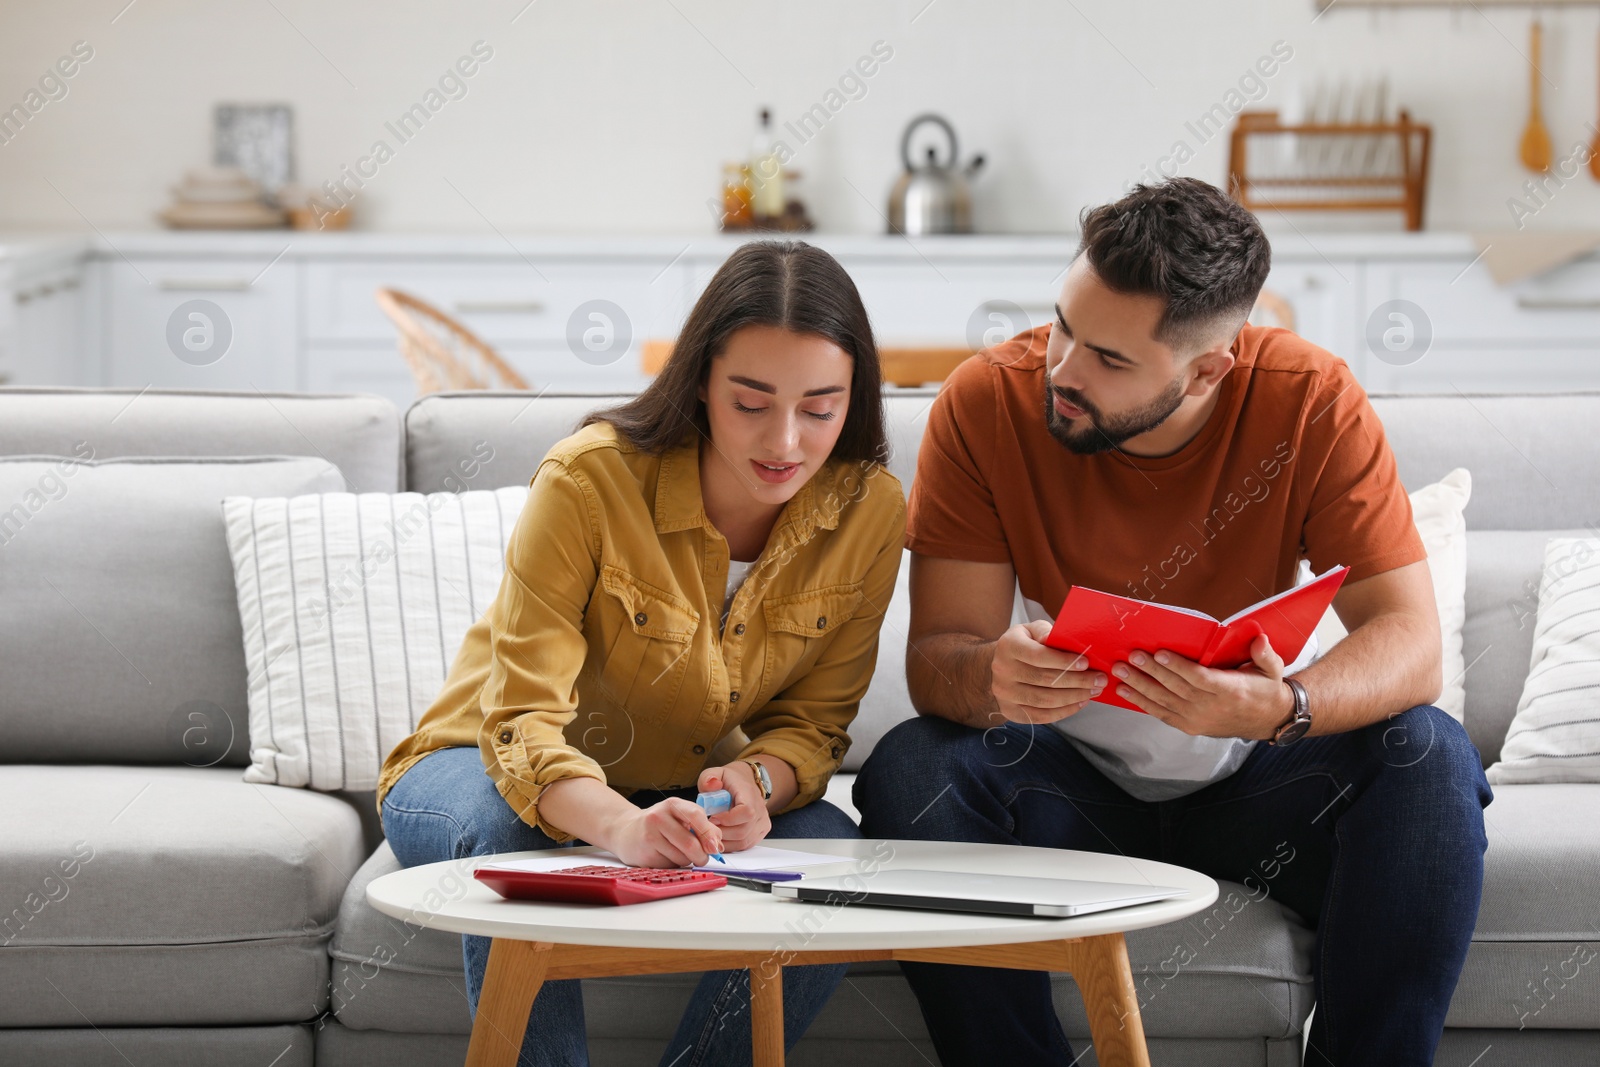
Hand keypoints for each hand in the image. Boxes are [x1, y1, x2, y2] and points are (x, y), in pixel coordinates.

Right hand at [606, 798, 723, 867]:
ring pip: (682, 858)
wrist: (625, 831)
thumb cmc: (659, 824)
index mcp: (672, 804)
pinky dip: (674, 865)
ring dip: (687, 861)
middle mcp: (658, 817)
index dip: (709, 833)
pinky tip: (665, 856)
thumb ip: (701, 826)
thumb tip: (718, 844)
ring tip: (677, 852)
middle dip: (702, 856)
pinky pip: (670, 866)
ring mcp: (649, 837)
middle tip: (702, 858)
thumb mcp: (679, 817)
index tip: (716, 847)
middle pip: (690, 844)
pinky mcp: (644, 855)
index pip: (696, 815)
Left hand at [697, 762, 771, 852]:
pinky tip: (720, 838)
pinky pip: (745, 846)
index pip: (746, 812)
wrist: (744, 784)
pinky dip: (730, 845)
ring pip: (743, 842)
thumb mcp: (716, 773)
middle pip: (743, 831)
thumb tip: (711, 785)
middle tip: (707, 828)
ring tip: (712, 832)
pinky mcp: (760, 832)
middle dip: (721, 832)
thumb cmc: (728, 781)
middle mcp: (760, 810)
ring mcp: (762, 823)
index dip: (728, 819)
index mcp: (750, 794)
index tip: (713, 817)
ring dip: (724, 841)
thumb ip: (709, 778)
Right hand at [990, 620, 1107, 723]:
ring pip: (1045, 701)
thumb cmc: (1025, 644)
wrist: (1002, 665)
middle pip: (1045, 680)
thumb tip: (1062, 639)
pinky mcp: (1010, 712)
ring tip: (1093, 692)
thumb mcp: (1032, 630)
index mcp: (1008, 646)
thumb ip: (1046, 632)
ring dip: (1074, 697)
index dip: (1064, 661)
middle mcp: (1002, 671)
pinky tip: (1080, 703)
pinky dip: (1064, 712)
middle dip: (1077, 681)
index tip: (1087, 663)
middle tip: (1100, 680)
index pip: (1039, 656)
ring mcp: (1005, 694)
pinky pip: (1041, 716)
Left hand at [1110, 634, 1294, 739]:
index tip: (1160, 653)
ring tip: (1120, 673)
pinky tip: (1126, 692)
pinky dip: (1143, 704)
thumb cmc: (1265, 688)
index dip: (1178, 667)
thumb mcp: (1272, 669)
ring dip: (1140, 687)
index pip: (1199, 678)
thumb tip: (1259, 639)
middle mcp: (1211, 707)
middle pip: (1176, 688)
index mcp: (1230, 690)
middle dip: (1151, 672)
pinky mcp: (1190, 726)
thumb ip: (1265, 654)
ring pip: (1164, 702)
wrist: (1267, 720)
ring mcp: (1198, 719)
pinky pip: (1163, 714)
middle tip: (1131, 657)